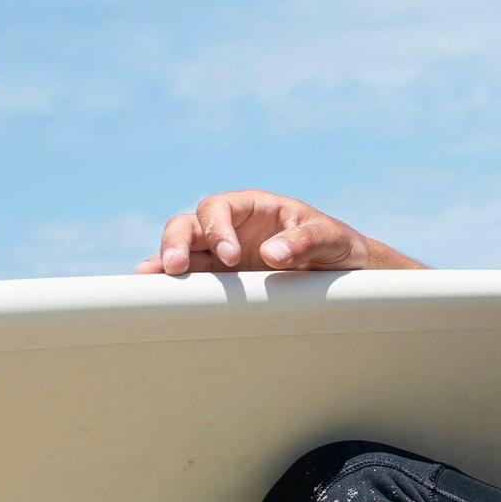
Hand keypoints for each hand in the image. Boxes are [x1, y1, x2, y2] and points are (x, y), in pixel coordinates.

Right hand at [135, 190, 374, 274]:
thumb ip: (305, 241)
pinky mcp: (224, 280)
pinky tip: (158, 294)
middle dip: (178, 242)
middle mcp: (232, 227)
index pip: (220, 208)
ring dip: (166, 262)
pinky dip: (175, 284)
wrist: (347, 272)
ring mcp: (224, 254)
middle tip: (176, 267)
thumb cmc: (339, 246)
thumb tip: (272, 254)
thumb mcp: (331, 238)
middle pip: (190, 225)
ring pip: (184, 251)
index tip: (230, 255)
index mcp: (254, 207)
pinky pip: (194, 277)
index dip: (217, 227)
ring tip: (153, 278)